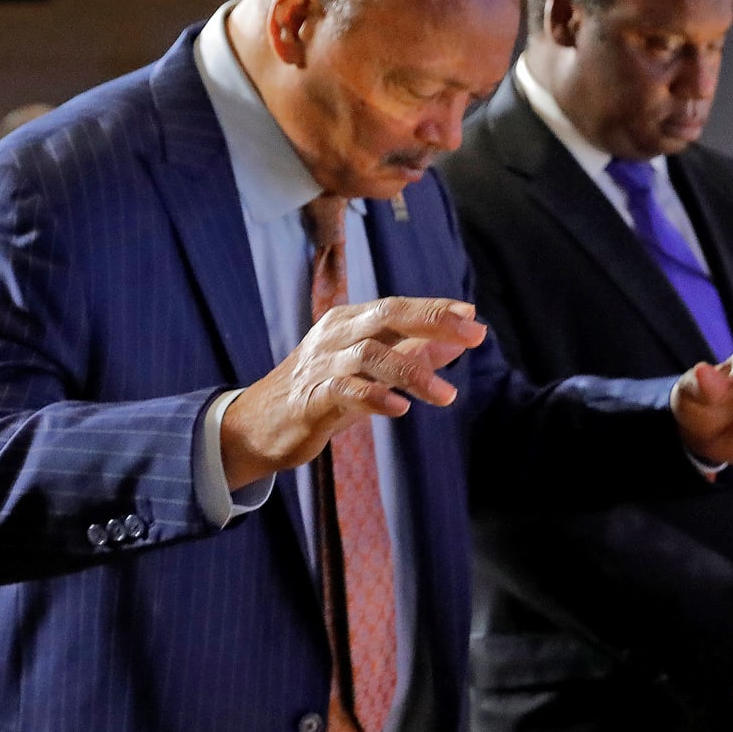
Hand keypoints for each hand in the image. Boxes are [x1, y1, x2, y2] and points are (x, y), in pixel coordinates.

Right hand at [222, 297, 487, 489]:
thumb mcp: (372, 370)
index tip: (473, 317)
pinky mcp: (310, 399)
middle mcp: (335, 335)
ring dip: (412, 373)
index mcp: (350, 322)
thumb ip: (412, 354)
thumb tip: (458, 342)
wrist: (259, 424)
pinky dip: (374, 397)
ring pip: (370, 355)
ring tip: (447, 395)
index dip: (436, 310)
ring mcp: (321, 365)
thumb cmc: (322, 392)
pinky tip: (400, 408)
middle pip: (387, 316)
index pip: (398, 307)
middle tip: (473, 336)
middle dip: (433, 322)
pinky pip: (344, 391)